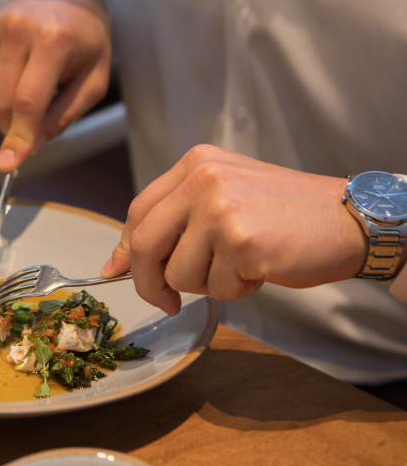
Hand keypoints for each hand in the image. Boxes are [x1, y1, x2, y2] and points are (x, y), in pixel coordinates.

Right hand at [0, 0, 111, 171]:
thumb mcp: (94, 81)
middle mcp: (19, 28)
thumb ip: (63, 116)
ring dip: (13, 104)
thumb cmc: (86, 41)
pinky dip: (5, 83)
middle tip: (34, 131)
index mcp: (54, 39)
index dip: (19, 137)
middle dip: (15, 127)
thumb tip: (29, 146)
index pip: (29, 101)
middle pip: (3, 102)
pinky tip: (24, 64)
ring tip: (40, 79)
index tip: (8, 164)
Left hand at [100, 145, 366, 314]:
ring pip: (179, 274)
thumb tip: (118, 262)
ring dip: (207, 284)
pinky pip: (217, 288)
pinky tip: (261, 268)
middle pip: (144, 244)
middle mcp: (203, 179)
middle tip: (166, 301)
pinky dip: (237, 289)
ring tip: (241, 264)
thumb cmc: (284, 213)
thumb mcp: (224, 197)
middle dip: (148, 282)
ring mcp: (220, 208)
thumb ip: (174, 222)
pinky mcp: (241, 241)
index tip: (121, 271)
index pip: (139, 211)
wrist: (348, 218)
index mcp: (195, 164)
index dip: (126, 248)